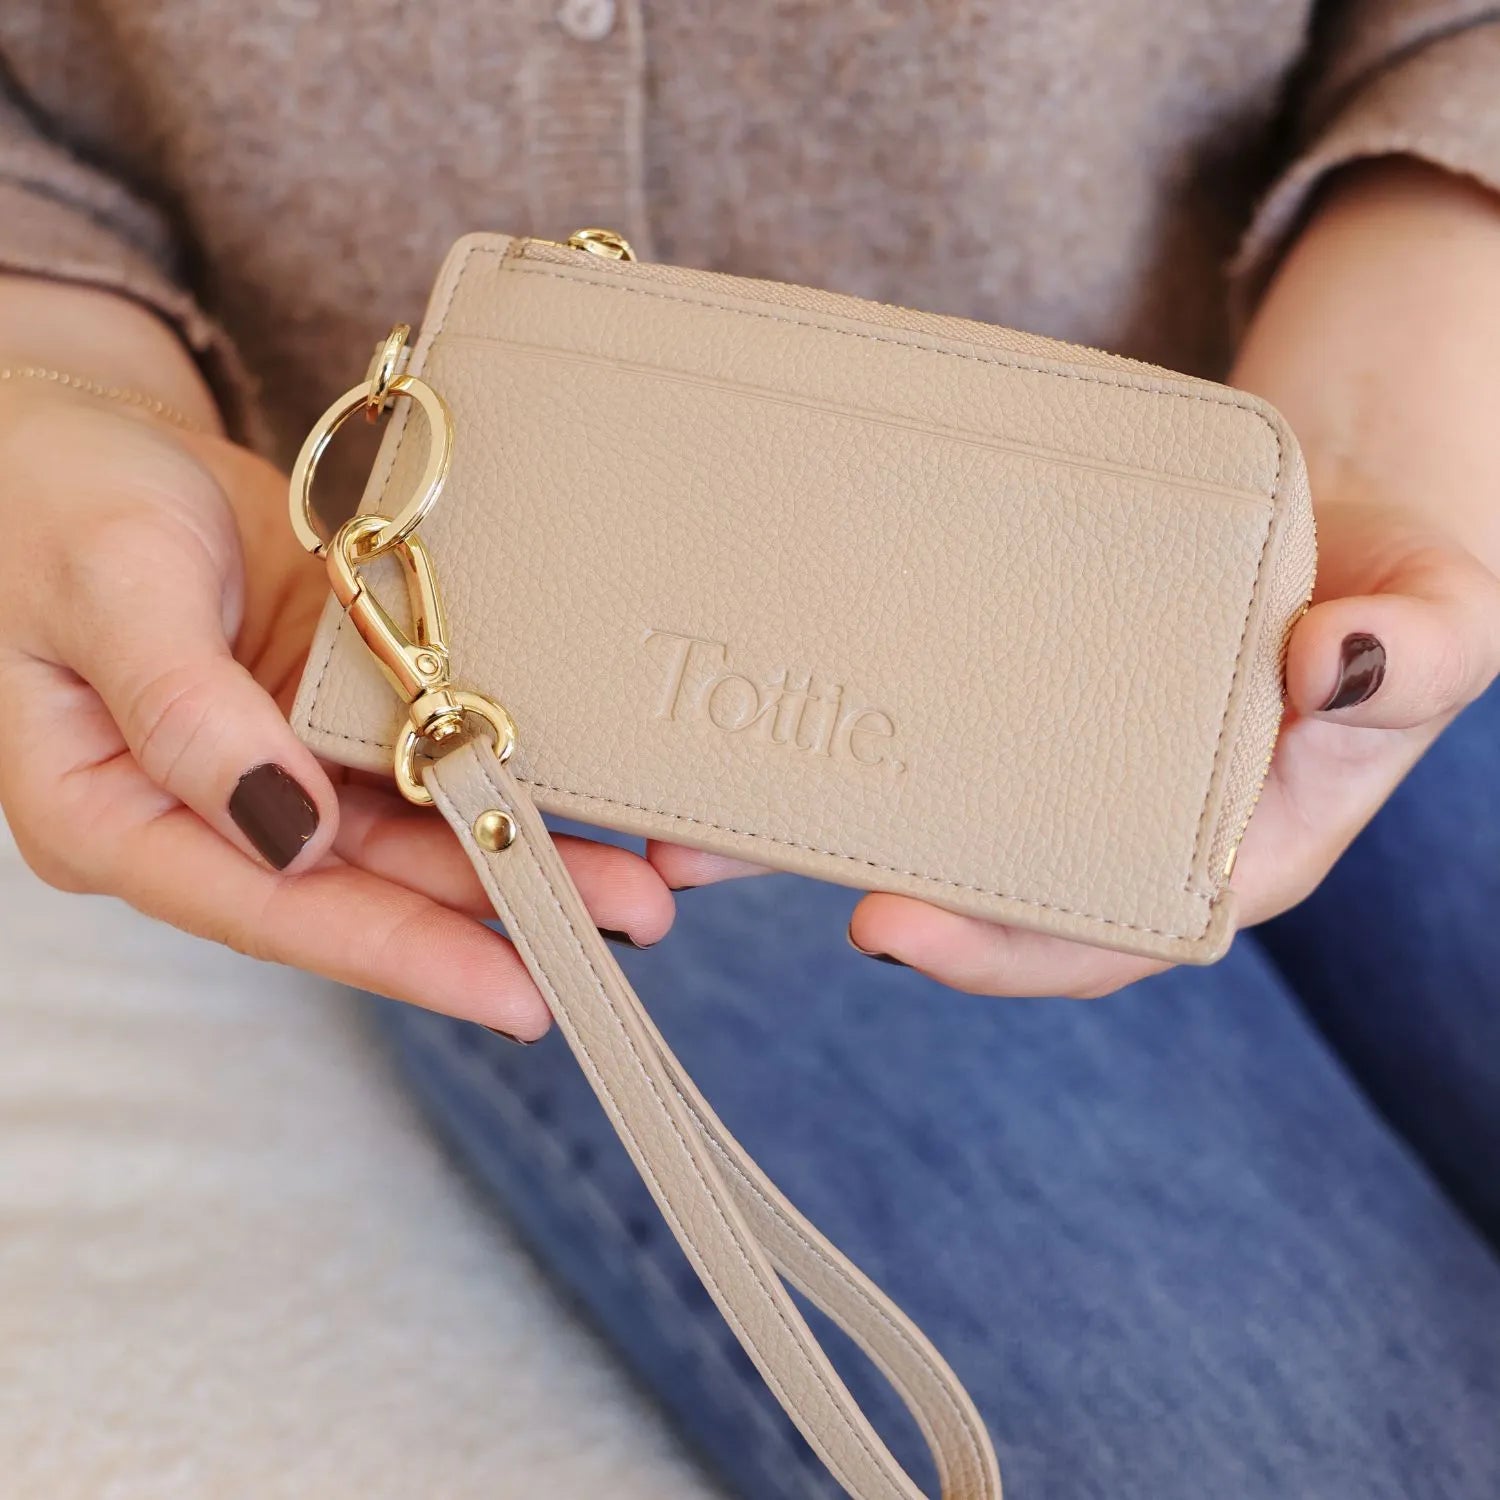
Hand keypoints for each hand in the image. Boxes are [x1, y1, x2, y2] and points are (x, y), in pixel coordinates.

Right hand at [0, 286, 670, 1036]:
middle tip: (627, 927)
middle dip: (500, 912)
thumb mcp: (105, 586)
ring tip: (639, 881)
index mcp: (118, 817)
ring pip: (413, 829)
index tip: (513, 993)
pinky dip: (500, 770)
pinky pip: (424, 752)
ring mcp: (281, 760)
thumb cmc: (52, 498)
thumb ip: (185, 712)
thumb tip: (289, 834)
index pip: (275, 910)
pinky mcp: (328, 709)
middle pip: (369, 886)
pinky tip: (582, 791)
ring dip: (522, 850)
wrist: (76, 432)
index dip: (401, 953)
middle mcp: (212, 810)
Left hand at [652, 160, 1499, 995]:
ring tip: (659, 800)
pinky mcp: (995, 687)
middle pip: (956, 882)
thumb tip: (1338, 659)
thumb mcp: (1433, 613)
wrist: (1319, 519)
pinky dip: (817, 720)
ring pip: (898, 807)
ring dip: (779, 811)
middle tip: (693, 856)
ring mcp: (1036, 761)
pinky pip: (902, 716)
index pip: (1088, 935)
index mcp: (1202, 855)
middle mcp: (1099, 828)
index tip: (885, 928)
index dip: (988, 947)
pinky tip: (731, 699)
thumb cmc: (1385, 588)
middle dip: (823, 876)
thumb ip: (1412, 652)